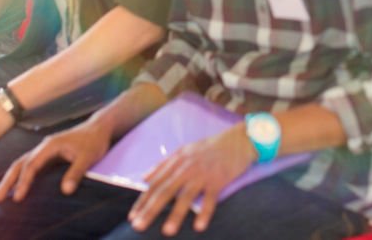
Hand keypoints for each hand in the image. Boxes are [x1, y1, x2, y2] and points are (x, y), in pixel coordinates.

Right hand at [0, 119, 113, 202]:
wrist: (99, 128)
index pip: (32, 165)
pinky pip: (29, 165)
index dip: (24, 182)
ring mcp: (45, 150)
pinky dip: (20, 175)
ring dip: (10, 179)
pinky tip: (15, 186)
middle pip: (20, 164)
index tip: (17, 197)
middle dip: (8, 181)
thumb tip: (65, 191)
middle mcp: (44, 147)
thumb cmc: (94, 141)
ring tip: (0, 196)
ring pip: (22, 164)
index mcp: (50, 145)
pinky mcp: (48, 154)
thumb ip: (76, 172)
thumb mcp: (88, 157)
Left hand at [128, 123, 256, 234]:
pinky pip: (210, 198)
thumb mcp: (184, 150)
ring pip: (186, 196)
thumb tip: (144, 177)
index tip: (132, 217)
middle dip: (150, 210)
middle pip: (165, 191)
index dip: (142, 201)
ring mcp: (203, 173)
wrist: (238, 140)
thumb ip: (163, 164)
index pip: (155, 183)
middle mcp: (187, 167)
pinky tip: (199, 226)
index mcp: (177, 160)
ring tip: (166, 232)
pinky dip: (205, 212)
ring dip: (176, 214)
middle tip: (138, 226)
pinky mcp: (219, 179)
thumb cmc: (210, 147)